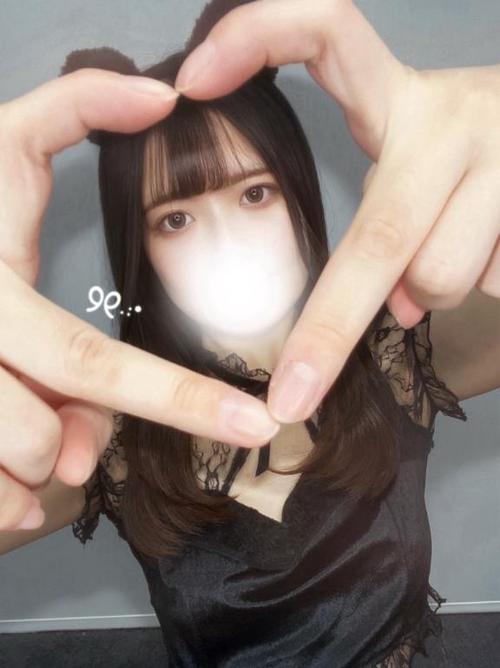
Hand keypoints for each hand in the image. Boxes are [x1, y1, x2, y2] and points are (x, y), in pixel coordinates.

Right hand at [0, 70, 279, 530]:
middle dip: (89, 445)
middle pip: (43, 437)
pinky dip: (9, 492)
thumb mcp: (2, 147)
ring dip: (38, 457)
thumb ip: (74, 108)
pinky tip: (6, 454)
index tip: (256, 421)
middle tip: (143, 435)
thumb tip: (161, 100)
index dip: (178, 397)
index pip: (91, 357)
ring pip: (14, 468)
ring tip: (30, 409)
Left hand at [174, 0, 499, 422]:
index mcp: (402, 97)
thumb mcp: (414, 167)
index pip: (326, 28)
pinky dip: (479, 290)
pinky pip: (491, 283)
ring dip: (430, 294)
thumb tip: (402, 308)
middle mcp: (453, 116)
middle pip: (379, 235)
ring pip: (440, 275)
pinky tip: (485, 262)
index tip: (192, 83)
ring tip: (446, 263)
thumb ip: (388, 225)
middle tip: (291, 396)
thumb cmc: (465, 166)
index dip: (257, 36)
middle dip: (328, 330)